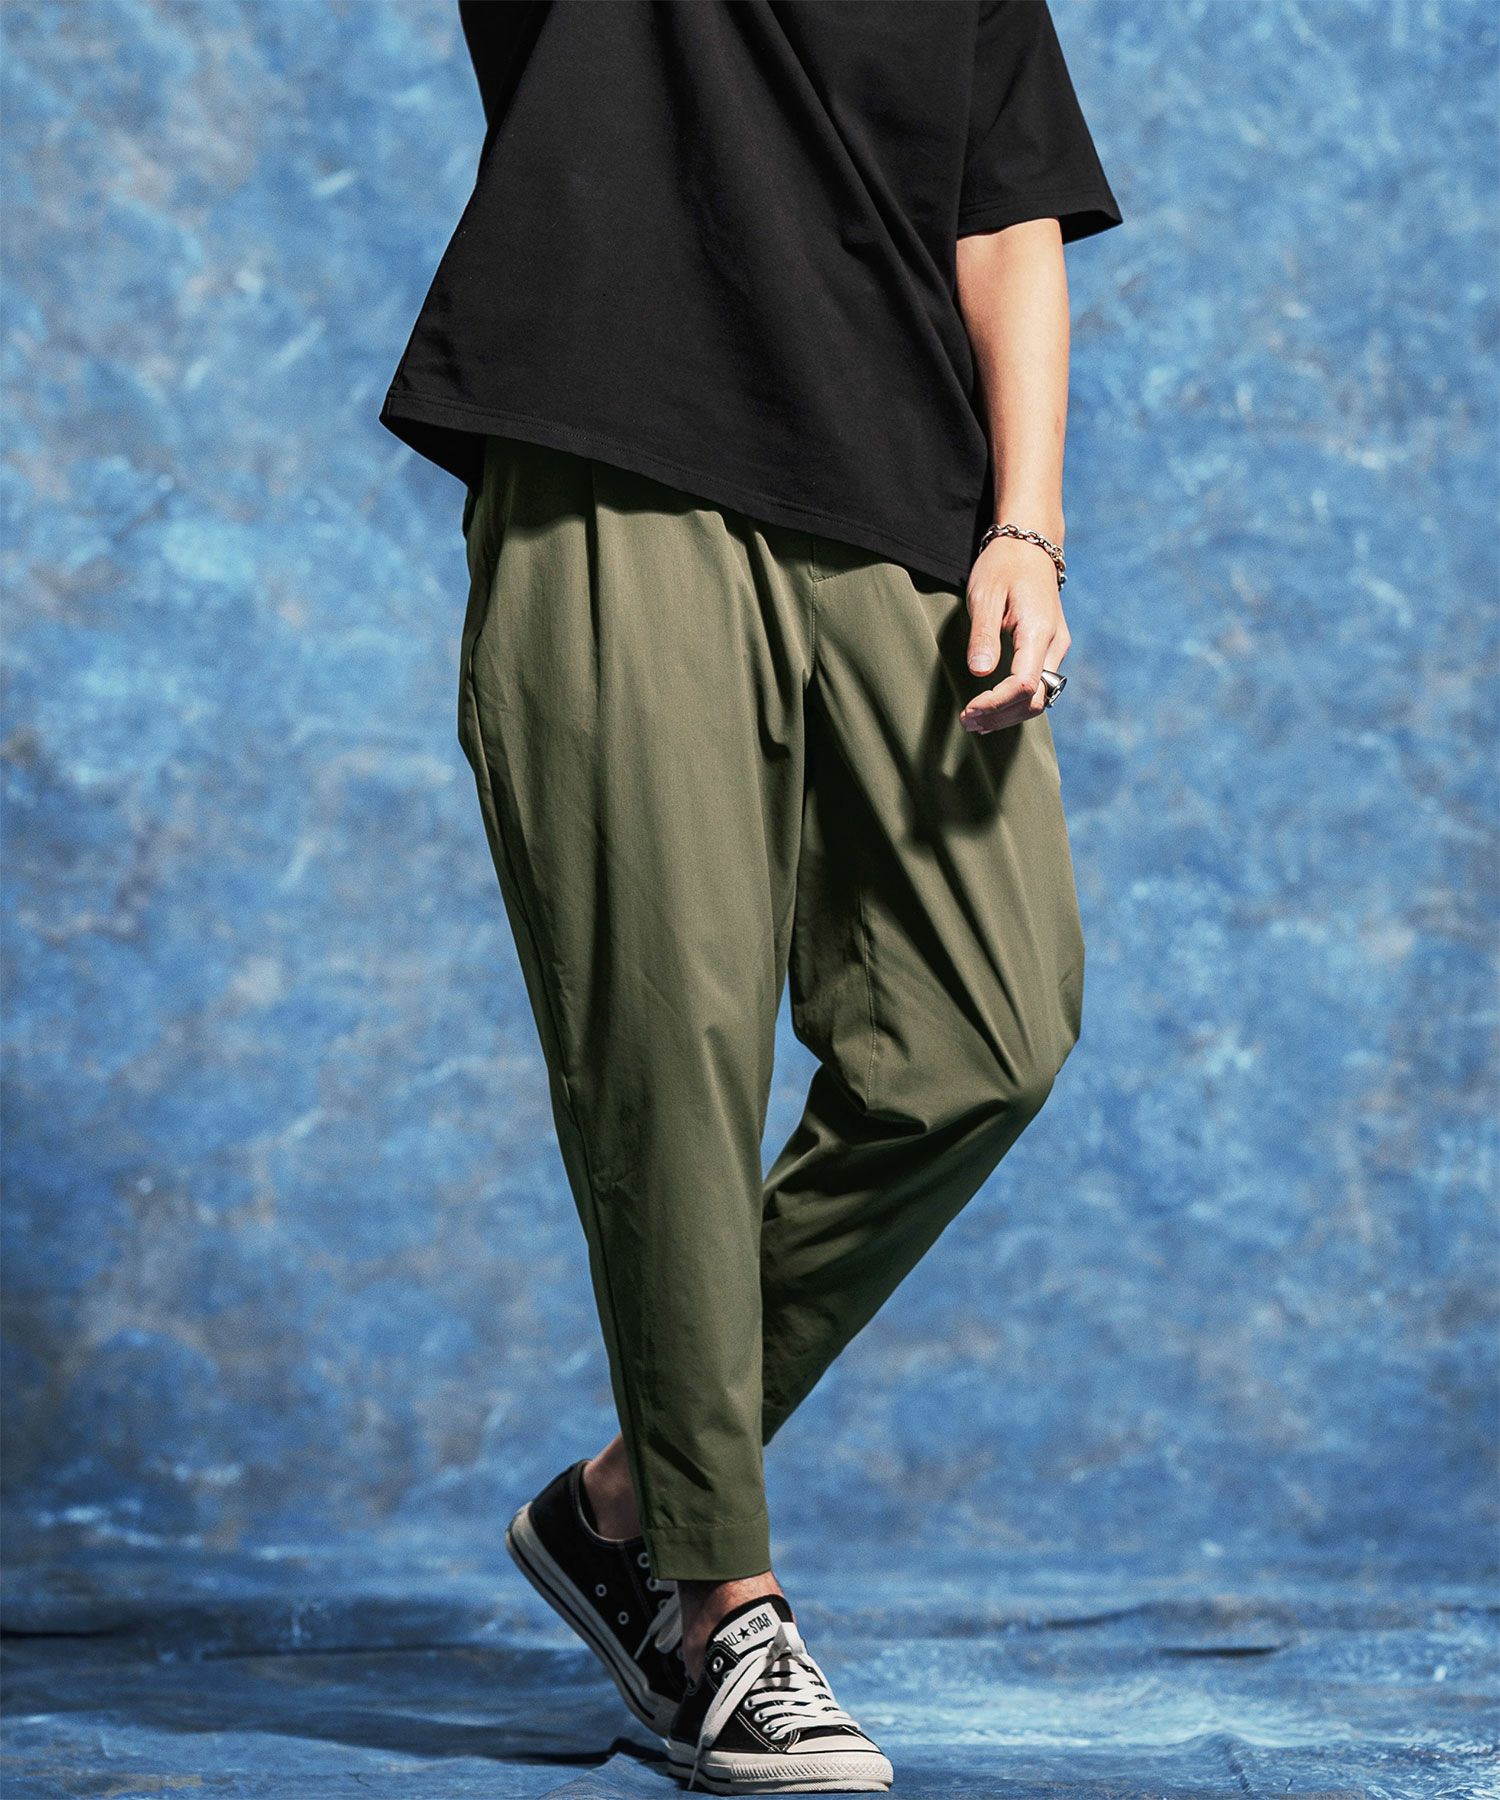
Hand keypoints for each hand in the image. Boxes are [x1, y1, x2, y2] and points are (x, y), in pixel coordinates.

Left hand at [959, 536, 1068, 733]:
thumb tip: (981, 673)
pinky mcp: (1051, 649)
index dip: (996, 704)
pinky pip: (1039, 686)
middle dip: (1001, 716)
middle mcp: (1055, 644)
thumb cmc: (1003, 566)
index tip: (968, 710)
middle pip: (1035, 700)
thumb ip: (983, 635)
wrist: (1030, 546)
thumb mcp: (985, 595)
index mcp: (1039, 631)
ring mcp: (1057, 648)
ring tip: (975, 721)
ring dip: (1009, 715)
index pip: (1023, 685)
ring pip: (1040, 698)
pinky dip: (1017, 703)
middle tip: (967, 721)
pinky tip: (993, 710)